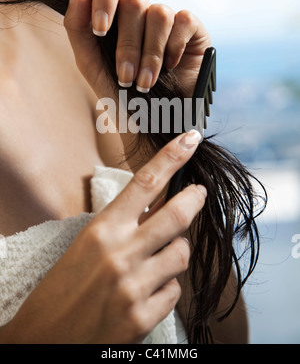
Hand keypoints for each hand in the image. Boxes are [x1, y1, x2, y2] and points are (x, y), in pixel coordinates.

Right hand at [3, 131, 206, 343]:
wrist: (42, 340)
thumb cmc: (61, 289)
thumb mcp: (85, 246)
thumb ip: (121, 227)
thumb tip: (155, 210)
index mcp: (102, 230)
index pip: (145, 183)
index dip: (172, 157)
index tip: (191, 139)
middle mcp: (121, 254)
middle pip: (176, 215)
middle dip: (193, 199)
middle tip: (198, 193)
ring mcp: (134, 286)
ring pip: (180, 254)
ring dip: (175, 253)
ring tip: (158, 259)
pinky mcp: (143, 317)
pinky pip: (173, 292)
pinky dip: (166, 289)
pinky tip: (147, 293)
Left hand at [64, 0, 210, 98]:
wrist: (150, 123)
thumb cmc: (118, 92)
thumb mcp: (89, 62)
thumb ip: (77, 24)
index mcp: (118, 12)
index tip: (100, 30)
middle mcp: (144, 11)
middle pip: (135, 0)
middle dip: (127, 45)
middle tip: (125, 77)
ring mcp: (169, 19)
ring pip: (159, 13)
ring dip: (150, 54)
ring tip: (145, 84)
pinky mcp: (192, 29)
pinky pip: (183, 20)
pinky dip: (173, 48)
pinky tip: (170, 67)